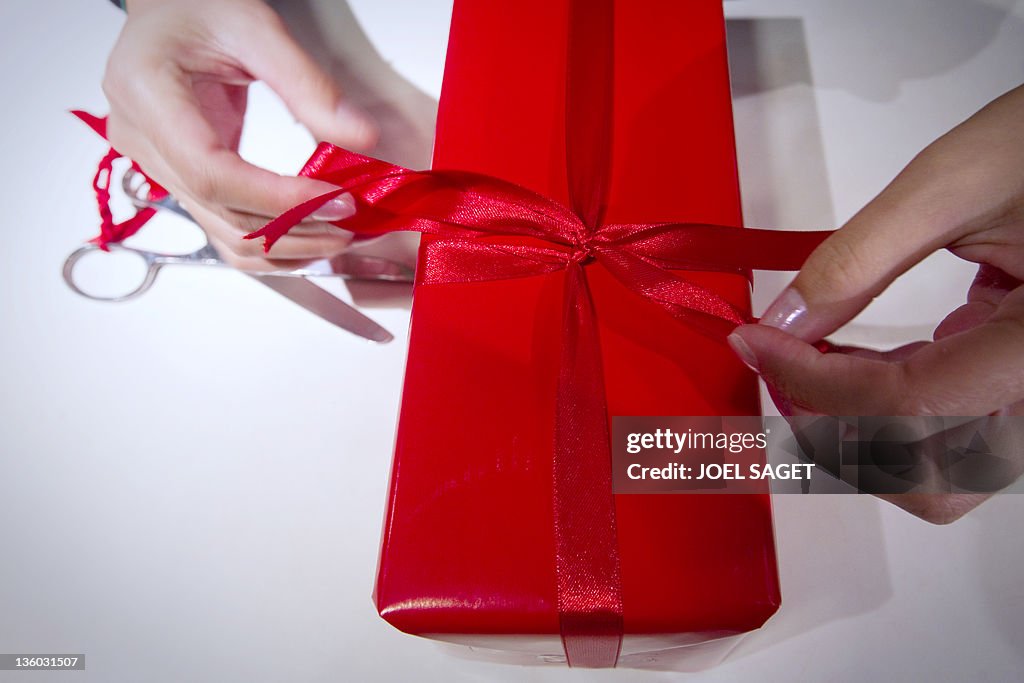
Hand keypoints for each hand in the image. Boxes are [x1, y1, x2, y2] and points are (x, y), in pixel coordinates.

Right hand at [103, 0, 377, 268]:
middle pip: (222, 215)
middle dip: (296, 229)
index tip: (336, 200)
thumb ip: (308, 85)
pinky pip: (224, 231)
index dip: (278, 200)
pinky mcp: (178, 180)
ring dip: (289, 248)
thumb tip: (361, 138)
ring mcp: (154, 166)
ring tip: (340, 234)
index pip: (213, 173)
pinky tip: (310, 237)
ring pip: (224, 237)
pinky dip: (271, 245)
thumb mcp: (256, 28)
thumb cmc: (199, 5)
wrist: (168, 9)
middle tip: (354, 222)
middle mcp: (141, 139)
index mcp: (146, 93)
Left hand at [727, 84, 1023, 522]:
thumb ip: (856, 261)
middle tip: (776, 364)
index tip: (754, 342)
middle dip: (833, 430)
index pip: (911, 405)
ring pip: (931, 469)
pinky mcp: (1015, 388)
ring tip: (800, 358)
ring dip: (850, 426)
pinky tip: (844, 359)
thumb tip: (780, 323)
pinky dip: (878, 406)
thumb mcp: (952, 186)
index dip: (814, 384)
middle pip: (925, 476)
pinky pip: (941, 429)